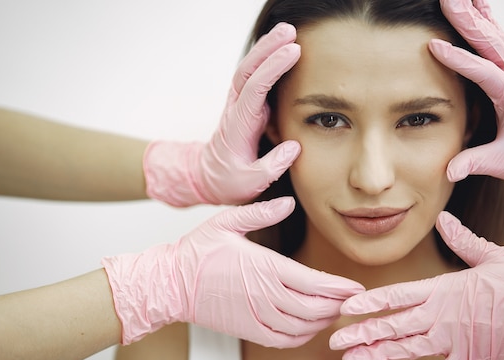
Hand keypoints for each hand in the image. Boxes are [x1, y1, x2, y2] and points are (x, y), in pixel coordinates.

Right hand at [103, 197, 364, 346]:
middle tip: (353, 300)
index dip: (339, 288)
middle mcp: (264, 295)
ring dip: (323, 321)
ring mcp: (256, 316)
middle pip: (314, 308)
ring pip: (302, 326)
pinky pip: (283, 341)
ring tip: (336, 311)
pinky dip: (302, 337)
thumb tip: (288, 202)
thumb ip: (261, 212)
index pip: (314, 282)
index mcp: (264, 267)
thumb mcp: (227, 221)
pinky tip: (309, 328)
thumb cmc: (198, 250)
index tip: (355, 286)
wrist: (170, 283)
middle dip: (338, 305)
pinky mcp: (247, 330)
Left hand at [143, 22, 301, 206]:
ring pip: (249, 69)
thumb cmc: (230, 182)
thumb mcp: (250, 183)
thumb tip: (294, 148)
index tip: (293, 52)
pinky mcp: (245, 106)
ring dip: (266, 49)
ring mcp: (239, 105)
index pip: (254, 88)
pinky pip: (254, 78)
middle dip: (267, 48)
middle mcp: (236, 109)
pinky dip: (266, 60)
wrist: (208, 178)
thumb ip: (271, 167)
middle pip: (248, 70)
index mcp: (237, 125)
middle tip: (290, 30)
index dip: (273, 68)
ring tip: (288, 31)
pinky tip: (280, 49)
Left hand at [329, 211, 503, 359]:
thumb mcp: (494, 256)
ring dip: (378, 355)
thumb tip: (445, 219)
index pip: (398, 295)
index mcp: (446, 289)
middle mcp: (444, 317)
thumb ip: (463, 240)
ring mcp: (456, 341)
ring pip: (408, 351)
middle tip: (335, 341)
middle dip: (362, 333)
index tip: (345, 308)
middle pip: (395, 326)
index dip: (368, 303)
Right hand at [431, 0, 503, 204]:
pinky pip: (496, 38)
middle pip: (490, 41)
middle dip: (467, 19)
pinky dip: (483, 20)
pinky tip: (473, 6)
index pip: (484, 73)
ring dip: (475, 13)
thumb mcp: (502, 163)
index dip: (459, 59)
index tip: (434, 46)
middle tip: (448, 0)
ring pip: (494, 33)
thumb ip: (474, 163)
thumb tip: (449, 173)